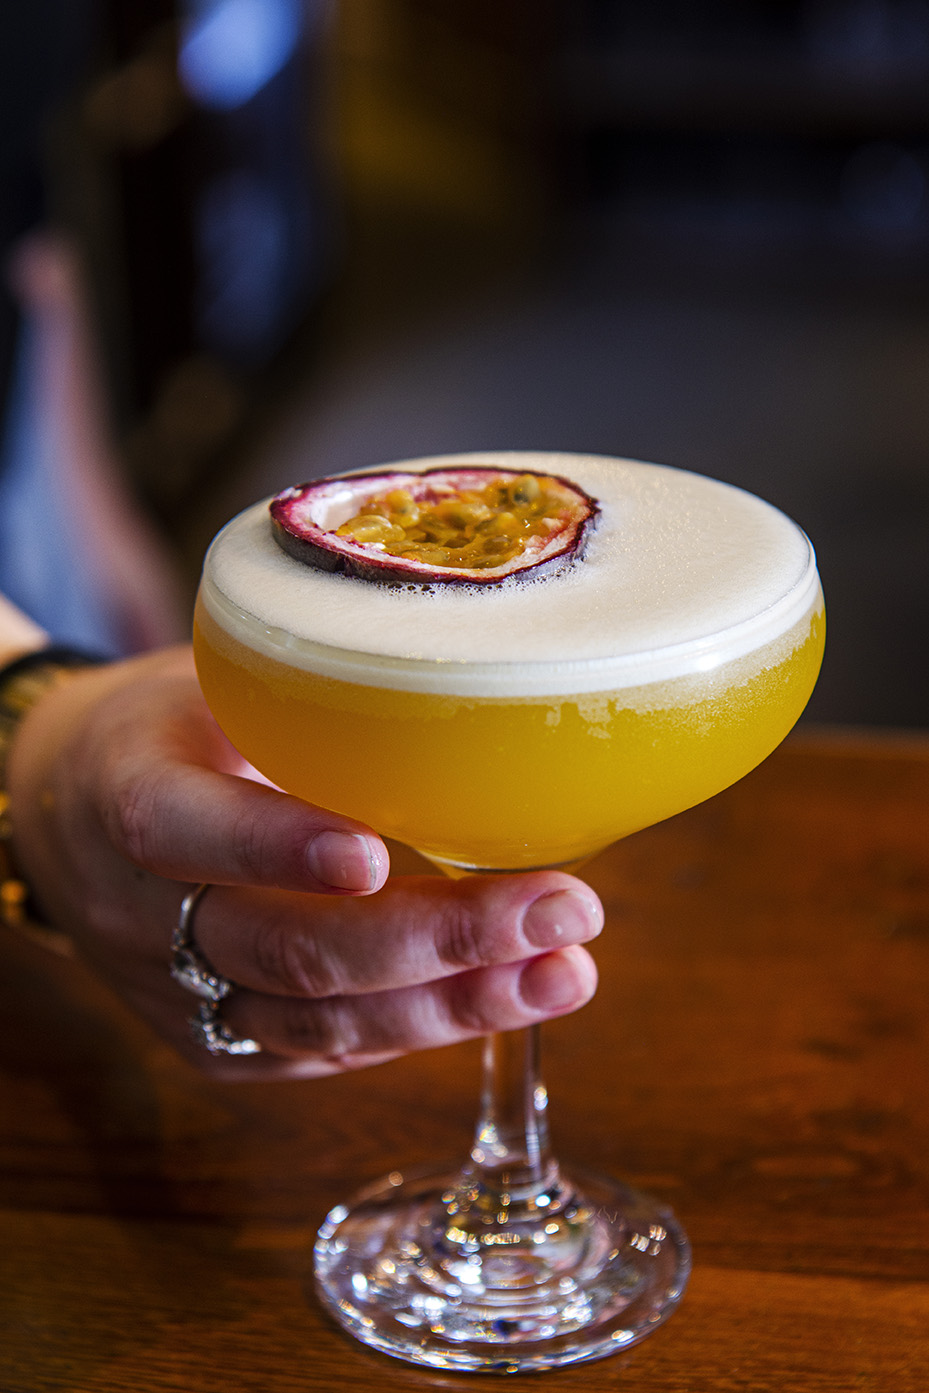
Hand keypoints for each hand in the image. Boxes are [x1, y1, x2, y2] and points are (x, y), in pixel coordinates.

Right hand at [7, 646, 601, 1079]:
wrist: (70, 816)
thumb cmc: (167, 730)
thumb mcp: (210, 683)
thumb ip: (303, 698)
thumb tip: (471, 682)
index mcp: (131, 798)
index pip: (187, 829)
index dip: (278, 847)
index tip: (374, 855)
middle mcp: (149, 915)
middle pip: (291, 949)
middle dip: (439, 939)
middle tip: (561, 909)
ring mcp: (186, 993)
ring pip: (322, 1020)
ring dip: (458, 1005)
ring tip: (566, 972)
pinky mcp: (224, 1041)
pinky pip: (330, 1049)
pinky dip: (427, 1026)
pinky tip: (512, 995)